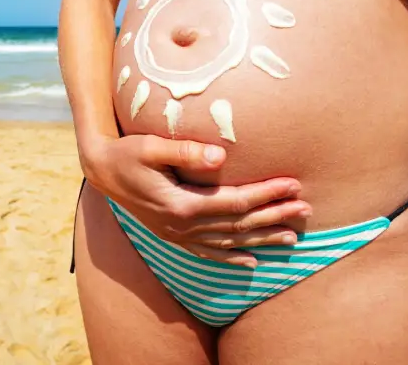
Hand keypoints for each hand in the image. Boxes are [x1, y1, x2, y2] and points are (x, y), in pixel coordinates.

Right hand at [81, 134, 311, 266]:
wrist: (101, 171)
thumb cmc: (127, 152)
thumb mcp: (151, 146)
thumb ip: (185, 152)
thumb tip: (221, 157)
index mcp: (181, 204)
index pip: (234, 201)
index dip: (266, 193)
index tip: (293, 184)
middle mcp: (182, 225)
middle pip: (238, 224)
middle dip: (274, 216)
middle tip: (306, 209)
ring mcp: (177, 234)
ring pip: (228, 241)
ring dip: (261, 238)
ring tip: (292, 237)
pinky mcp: (172, 235)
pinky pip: (207, 252)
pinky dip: (230, 257)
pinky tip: (250, 261)